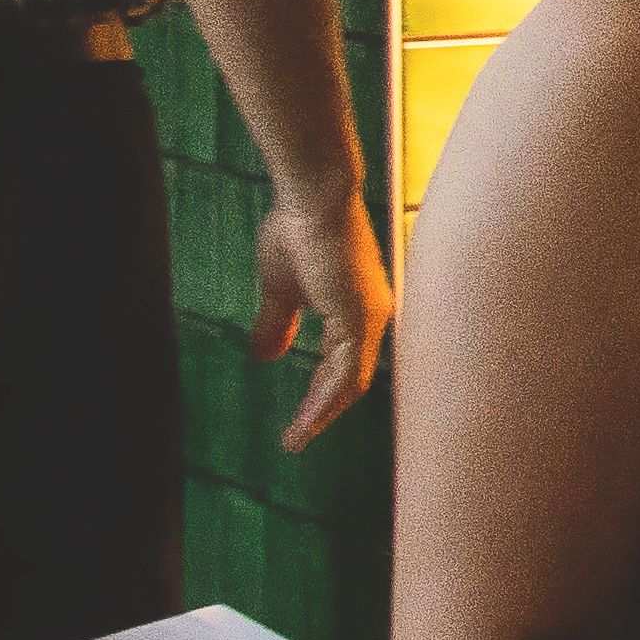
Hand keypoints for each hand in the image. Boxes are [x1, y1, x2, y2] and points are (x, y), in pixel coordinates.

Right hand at [255, 179, 396, 451]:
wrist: (310, 199)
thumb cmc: (297, 231)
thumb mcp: (281, 289)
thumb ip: (278, 323)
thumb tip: (266, 357)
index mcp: (357, 310)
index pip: (344, 365)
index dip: (320, 395)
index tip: (298, 422)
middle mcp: (373, 316)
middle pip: (352, 380)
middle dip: (323, 413)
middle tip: (296, 441)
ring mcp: (370, 316)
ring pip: (351, 381)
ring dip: (322, 413)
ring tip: (296, 440)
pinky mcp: (359, 315)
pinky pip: (347, 369)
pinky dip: (327, 399)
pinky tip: (309, 419)